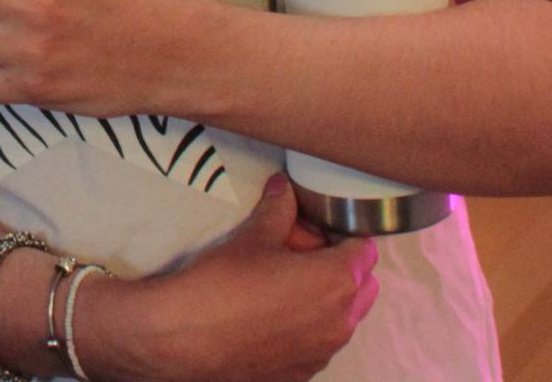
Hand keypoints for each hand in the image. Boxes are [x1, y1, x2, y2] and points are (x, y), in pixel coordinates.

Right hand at [82, 176, 378, 381]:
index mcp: (338, 281)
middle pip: (362, 285)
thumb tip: (284, 187)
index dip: (344, 234)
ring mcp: (323, 353)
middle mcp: (342, 321)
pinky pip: (319, 344)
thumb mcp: (253, 236)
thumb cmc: (224, 282)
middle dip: (342, 267)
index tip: (319, 228)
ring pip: (342, 318)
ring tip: (284, 286)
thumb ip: (278, 208)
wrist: (186, 337)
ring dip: (327, 299)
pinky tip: (272, 317)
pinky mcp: (302, 373)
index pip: (365, 248)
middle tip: (302, 254)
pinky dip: (308, 328)